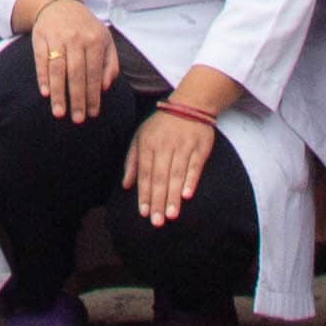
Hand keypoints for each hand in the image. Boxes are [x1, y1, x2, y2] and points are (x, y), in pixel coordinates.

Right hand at [23, 0, 116, 124]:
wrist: (59, 5)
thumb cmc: (86, 28)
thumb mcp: (105, 40)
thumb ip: (110, 63)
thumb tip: (106, 87)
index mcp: (94, 40)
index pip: (94, 73)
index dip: (93, 95)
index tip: (92, 114)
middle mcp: (76, 38)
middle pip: (76, 73)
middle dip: (77, 98)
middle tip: (78, 119)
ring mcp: (57, 37)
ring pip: (58, 69)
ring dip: (58, 93)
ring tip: (59, 113)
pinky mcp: (40, 37)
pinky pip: (40, 60)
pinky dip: (42, 77)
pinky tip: (45, 93)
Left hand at [123, 99, 218, 227]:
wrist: (190, 104)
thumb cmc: (161, 125)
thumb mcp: (141, 136)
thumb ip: (132, 161)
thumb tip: (125, 185)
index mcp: (148, 143)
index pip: (145, 172)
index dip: (144, 193)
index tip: (143, 212)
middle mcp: (165, 145)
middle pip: (160, 176)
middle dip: (157, 200)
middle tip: (157, 222)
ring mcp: (183, 145)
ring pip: (176, 174)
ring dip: (173, 195)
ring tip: (170, 215)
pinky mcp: (200, 147)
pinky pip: (195, 166)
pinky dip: (191, 180)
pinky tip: (187, 195)